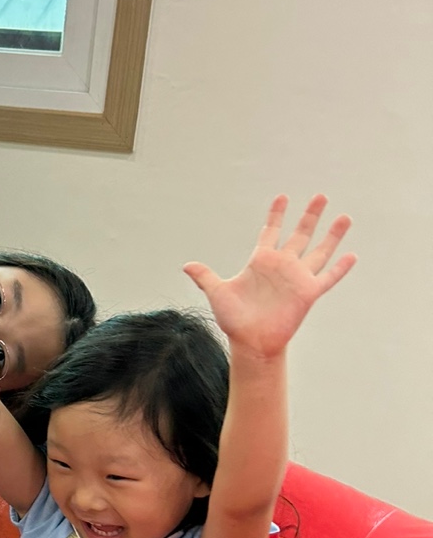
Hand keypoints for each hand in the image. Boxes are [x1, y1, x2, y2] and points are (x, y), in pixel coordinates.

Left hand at [184, 195, 355, 357]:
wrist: (250, 342)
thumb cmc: (234, 319)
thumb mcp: (217, 292)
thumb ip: (205, 276)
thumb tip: (186, 266)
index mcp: (261, 261)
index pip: (271, 231)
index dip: (277, 215)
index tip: (283, 197)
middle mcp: (282, 266)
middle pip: (300, 234)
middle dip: (310, 215)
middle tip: (321, 195)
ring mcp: (297, 278)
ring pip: (319, 251)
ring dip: (332, 235)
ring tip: (344, 217)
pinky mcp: (308, 293)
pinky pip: (328, 277)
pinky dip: (340, 268)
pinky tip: (351, 255)